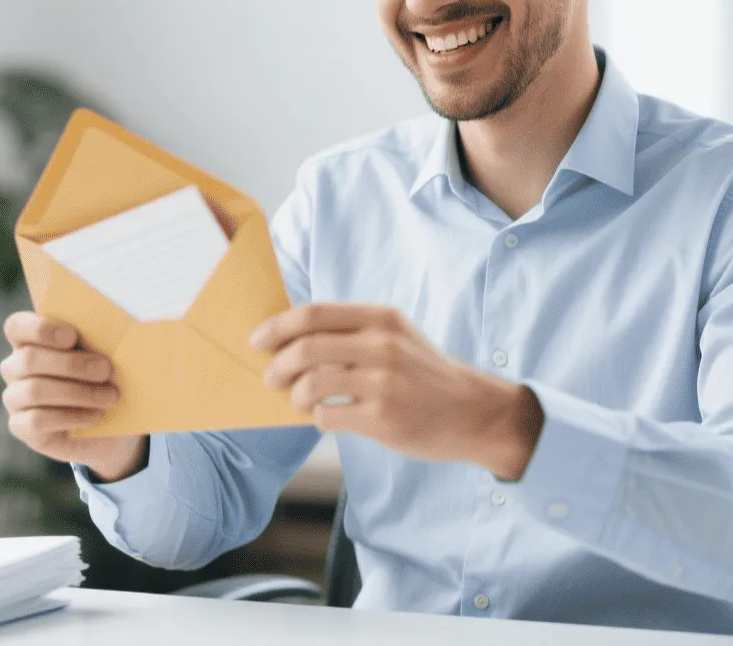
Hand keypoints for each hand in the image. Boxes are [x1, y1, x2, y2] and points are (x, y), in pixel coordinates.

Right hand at [0, 312, 146, 480]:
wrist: (110, 424)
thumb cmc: (104, 379)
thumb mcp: (102, 356)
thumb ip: (93, 342)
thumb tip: (98, 337)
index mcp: (31, 340)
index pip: (16, 326)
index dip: (40, 328)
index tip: (72, 335)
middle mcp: (15, 367)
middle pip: (28, 359)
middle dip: (71, 364)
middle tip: (105, 369)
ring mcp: (14, 398)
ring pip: (34, 390)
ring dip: (78, 392)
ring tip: (109, 396)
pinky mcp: (21, 427)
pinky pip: (37, 420)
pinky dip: (72, 416)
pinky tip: (95, 415)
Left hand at [251, 304, 543, 480]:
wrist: (474, 412)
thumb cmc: (425, 374)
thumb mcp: (396, 336)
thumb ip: (352, 331)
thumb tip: (291, 338)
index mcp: (382, 318)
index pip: (313, 314)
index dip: (277, 327)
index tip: (258, 341)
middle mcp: (382, 345)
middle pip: (305, 348)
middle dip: (276, 365)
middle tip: (270, 378)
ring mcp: (383, 382)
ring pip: (310, 384)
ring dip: (293, 396)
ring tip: (298, 401)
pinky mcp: (383, 418)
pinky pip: (327, 415)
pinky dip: (317, 418)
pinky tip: (326, 417)